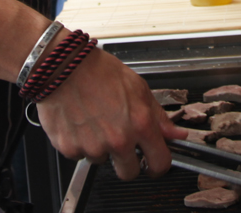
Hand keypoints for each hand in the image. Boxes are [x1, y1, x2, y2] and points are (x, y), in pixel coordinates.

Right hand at [36, 47, 186, 179]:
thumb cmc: (100, 72)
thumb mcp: (138, 88)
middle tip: (120, 143)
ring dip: (100, 148)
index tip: (153, 163)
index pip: (160, 163)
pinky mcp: (70, 148)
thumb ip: (158, 116)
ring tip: (95, 121)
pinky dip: (80, 143)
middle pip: (129, 173)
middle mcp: (118, 140)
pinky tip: (80, 122)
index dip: (158, 166)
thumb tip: (177, 133)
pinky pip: (79, 155)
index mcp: (140, 125)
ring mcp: (93, 147)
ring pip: (101, 161)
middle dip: (128, 162)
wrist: (64, 66)